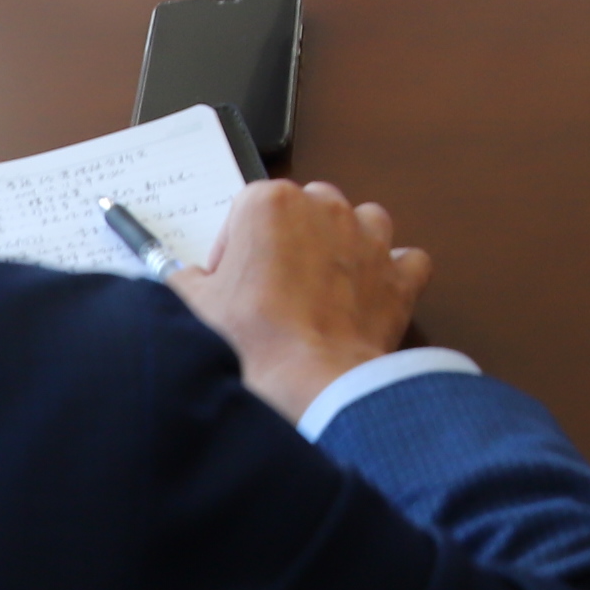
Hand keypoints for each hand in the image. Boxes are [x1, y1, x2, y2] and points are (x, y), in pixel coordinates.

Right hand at [169, 176, 433, 423]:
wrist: (310, 386)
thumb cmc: (250, 342)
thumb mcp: (191, 307)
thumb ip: (184, 279)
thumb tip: (187, 279)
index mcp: (270, 203)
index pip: (246, 210)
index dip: (235, 251)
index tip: (230, 284)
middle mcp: (324, 208)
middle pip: (305, 212)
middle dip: (290, 245)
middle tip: (272, 294)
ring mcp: (369, 238)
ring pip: (360, 225)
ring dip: (345, 248)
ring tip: (322, 293)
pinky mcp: (400, 275)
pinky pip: (405, 262)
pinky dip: (392, 277)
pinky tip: (372, 300)